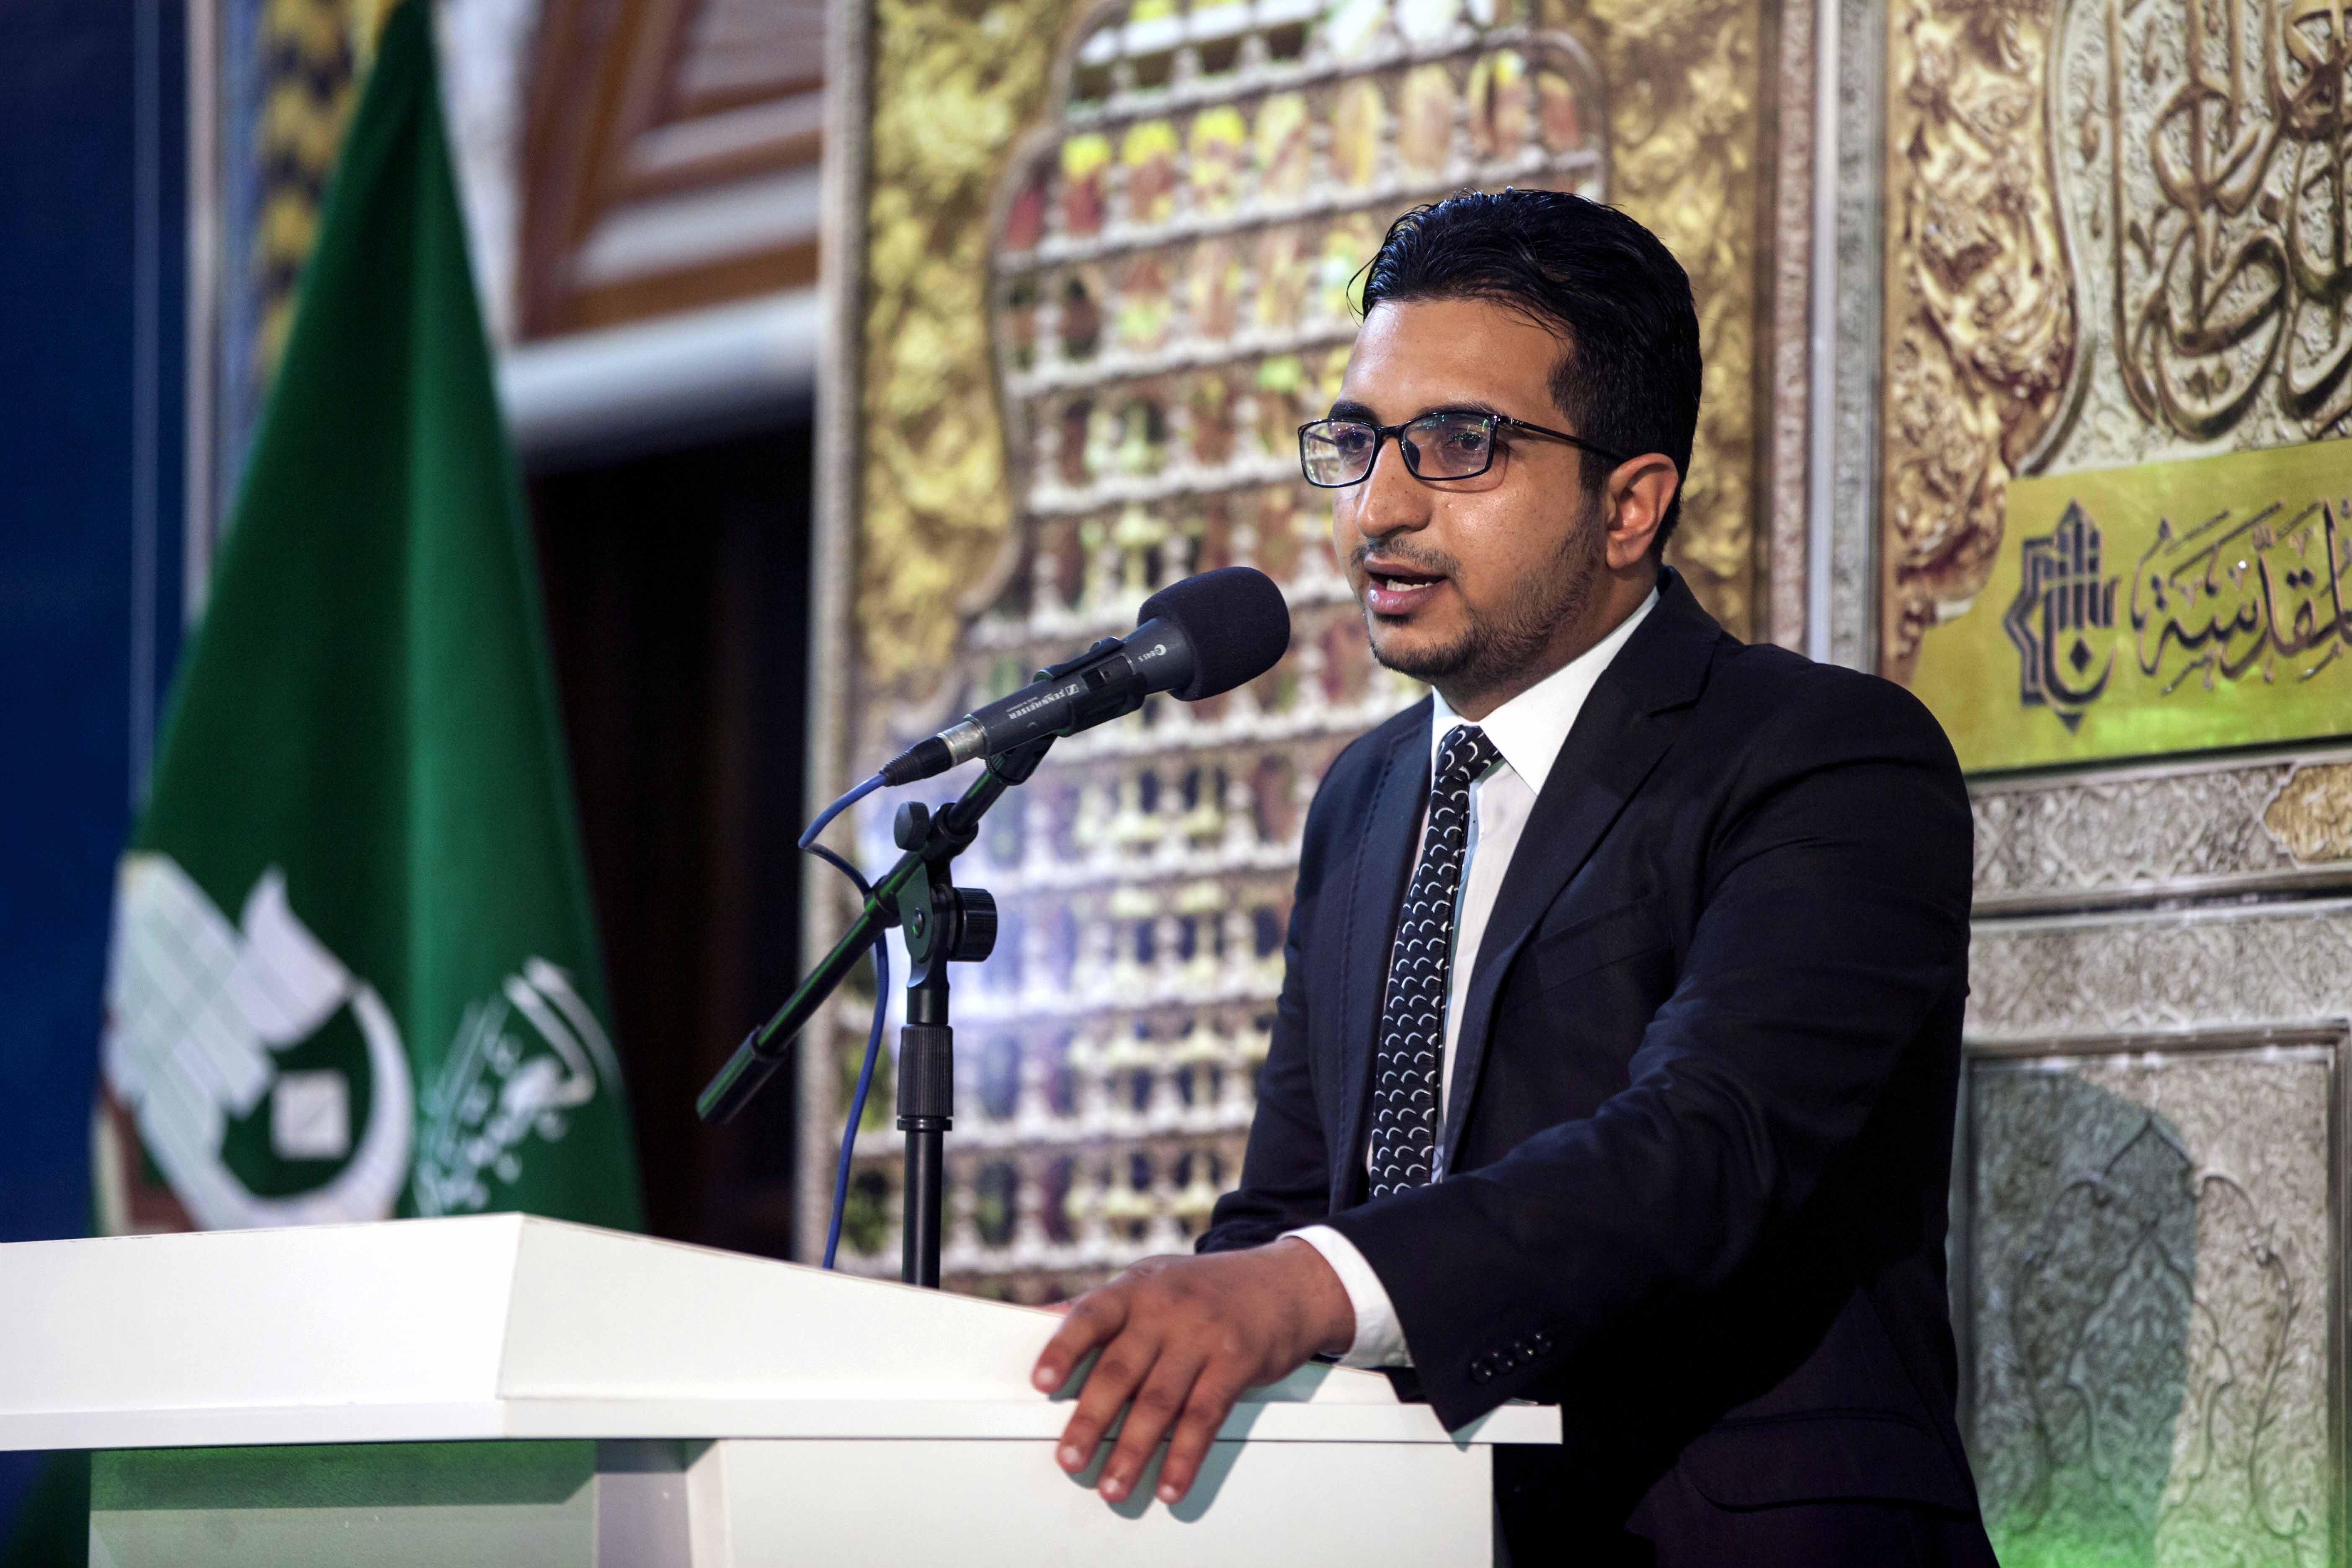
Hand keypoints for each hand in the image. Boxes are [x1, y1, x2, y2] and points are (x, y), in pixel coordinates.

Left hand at [1030, 1238, 1355, 1504]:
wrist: (1284, 1282)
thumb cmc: (1204, 1288)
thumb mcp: (1151, 1281)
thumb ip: (1100, 1307)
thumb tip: (1035, 1317)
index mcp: (1137, 1288)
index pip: (1091, 1315)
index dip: (1063, 1348)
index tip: (1041, 1382)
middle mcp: (1166, 1308)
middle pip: (1121, 1368)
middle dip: (1091, 1419)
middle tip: (1069, 1459)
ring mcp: (1204, 1335)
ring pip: (1160, 1400)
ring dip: (1132, 1449)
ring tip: (1112, 1485)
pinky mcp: (1236, 1362)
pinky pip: (1205, 1416)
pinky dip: (1185, 1456)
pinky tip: (1169, 1484)